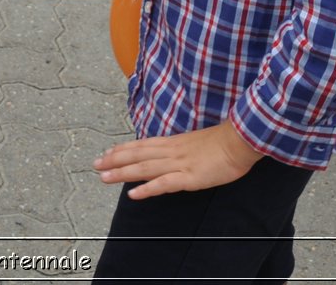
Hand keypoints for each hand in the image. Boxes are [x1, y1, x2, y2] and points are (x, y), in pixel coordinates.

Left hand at [92, 122, 262, 199]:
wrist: (240, 140)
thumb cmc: (222, 143)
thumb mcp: (195, 143)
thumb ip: (179, 149)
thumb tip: (168, 154)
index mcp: (172, 142)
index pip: (141, 145)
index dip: (122, 149)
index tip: (106, 153)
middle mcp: (170, 151)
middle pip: (137, 155)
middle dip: (114, 160)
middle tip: (95, 165)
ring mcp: (178, 164)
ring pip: (144, 168)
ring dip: (122, 172)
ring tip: (104, 177)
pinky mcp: (189, 177)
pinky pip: (164, 183)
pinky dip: (147, 188)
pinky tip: (134, 194)